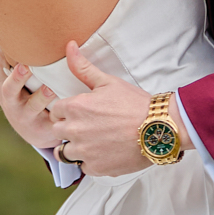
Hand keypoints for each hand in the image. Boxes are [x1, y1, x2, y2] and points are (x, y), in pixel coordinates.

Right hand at [0, 32, 65, 155]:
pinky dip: (56, 115)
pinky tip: (64, 108)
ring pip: (31, 107)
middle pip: (8, 88)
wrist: (36, 130)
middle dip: (16, 78)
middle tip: (24, 66)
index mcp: (1, 82)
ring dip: (40, 97)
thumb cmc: (21, 95)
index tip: (1, 32)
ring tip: (50, 88)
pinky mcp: (41, 128)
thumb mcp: (6, 75)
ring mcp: (24, 115)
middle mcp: (9, 100)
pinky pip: (49, 122)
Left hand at [45, 43, 152, 175]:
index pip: (55, 110)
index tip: (79, 111)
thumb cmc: (135, 103)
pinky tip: (104, 153)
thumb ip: (83, 68)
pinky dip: (91, 162)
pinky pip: (84, 167)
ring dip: (74, 148)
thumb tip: (69, 47)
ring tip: (92, 142)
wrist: (159, 128)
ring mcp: (84, 151)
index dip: (66, 110)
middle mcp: (75, 130)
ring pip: (65, 153)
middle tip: (88, 126)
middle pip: (57, 131)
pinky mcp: (96, 167)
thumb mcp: (108, 82)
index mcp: (75, 107)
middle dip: (68, 128)